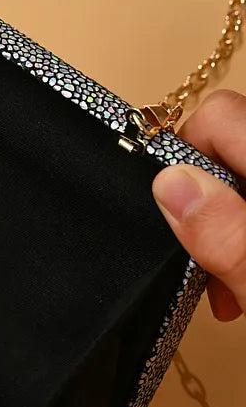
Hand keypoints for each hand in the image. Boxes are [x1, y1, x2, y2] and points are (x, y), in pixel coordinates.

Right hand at [152, 89, 245, 320]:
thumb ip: (227, 236)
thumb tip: (169, 182)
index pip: (219, 117)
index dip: (182, 155)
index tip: (168, 208)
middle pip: (225, 149)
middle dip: (199, 201)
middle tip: (201, 262)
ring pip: (239, 181)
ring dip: (221, 226)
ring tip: (228, 290)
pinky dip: (241, 236)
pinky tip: (244, 282)